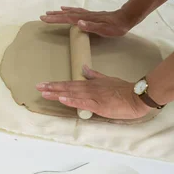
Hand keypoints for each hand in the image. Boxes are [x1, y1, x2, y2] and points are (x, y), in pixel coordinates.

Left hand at [36, 66, 151, 119]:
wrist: (136, 96)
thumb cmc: (122, 89)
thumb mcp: (107, 78)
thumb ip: (94, 75)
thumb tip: (84, 68)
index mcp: (89, 84)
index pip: (69, 83)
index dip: (55, 84)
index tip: (42, 84)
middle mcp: (88, 89)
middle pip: (66, 88)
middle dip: (51, 88)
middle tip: (37, 87)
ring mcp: (92, 97)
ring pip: (71, 94)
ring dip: (57, 94)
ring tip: (43, 93)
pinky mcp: (98, 105)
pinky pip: (82, 103)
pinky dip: (71, 100)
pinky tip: (62, 99)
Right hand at [40, 7, 134, 36]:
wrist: (127, 17)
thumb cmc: (116, 27)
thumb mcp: (105, 30)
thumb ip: (91, 26)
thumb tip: (78, 23)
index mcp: (85, 20)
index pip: (67, 19)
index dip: (55, 19)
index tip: (44, 19)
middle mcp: (84, 15)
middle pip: (66, 15)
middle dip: (54, 16)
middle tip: (42, 16)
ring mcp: (87, 14)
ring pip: (70, 12)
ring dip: (59, 13)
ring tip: (50, 12)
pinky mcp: (91, 14)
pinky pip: (76, 11)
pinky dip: (69, 9)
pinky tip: (66, 9)